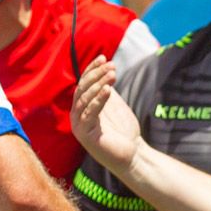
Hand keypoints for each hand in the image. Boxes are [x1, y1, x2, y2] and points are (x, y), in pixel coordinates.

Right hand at [71, 55, 141, 170]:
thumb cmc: (123, 131)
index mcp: (82, 107)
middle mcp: (77, 116)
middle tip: (111, 65)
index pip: (82, 83)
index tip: (104, 57)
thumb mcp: (114, 104)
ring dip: (98, 84)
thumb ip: (106, 89)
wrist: (132, 154)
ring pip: (83, 100)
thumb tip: (106, 69)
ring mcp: (79, 126)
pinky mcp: (85, 136)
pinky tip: (108, 89)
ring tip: (113, 74)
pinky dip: (98, 100)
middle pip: (81, 89)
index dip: (92, 69)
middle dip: (96, 75)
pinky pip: (89, 114)